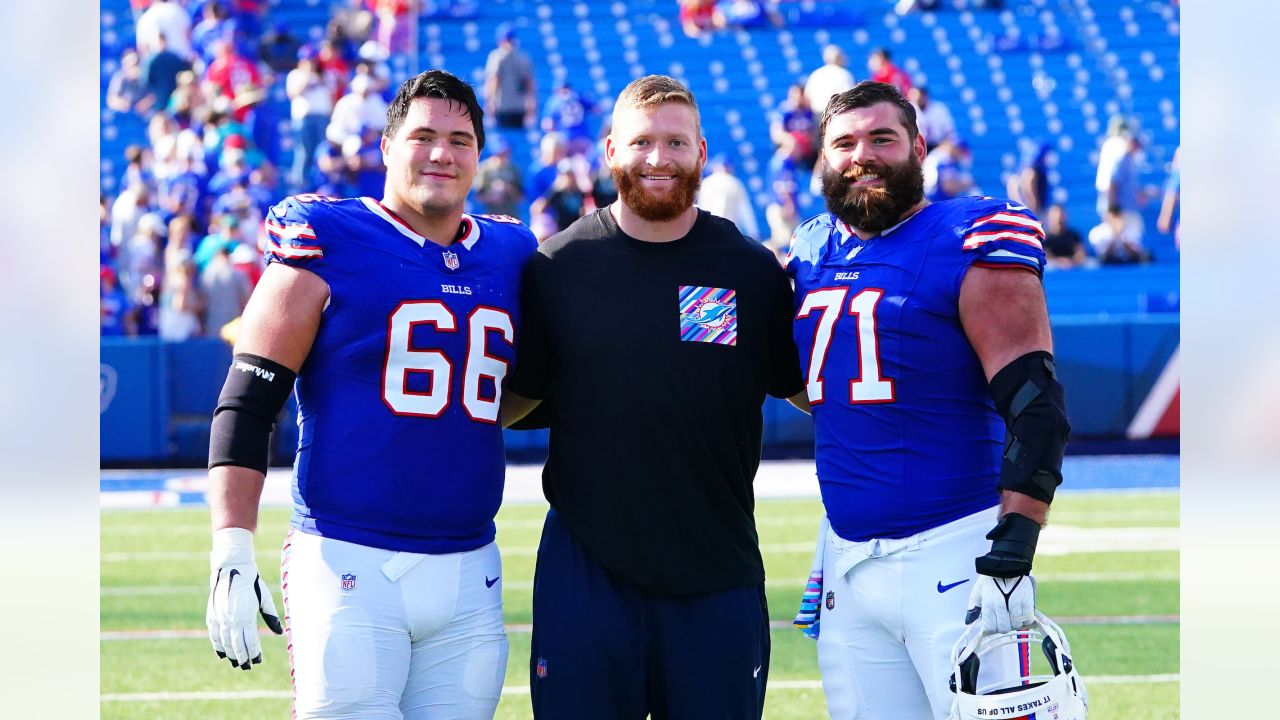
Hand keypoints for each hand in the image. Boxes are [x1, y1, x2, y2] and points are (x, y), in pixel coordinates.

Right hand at [206, 528, 282, 669]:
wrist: (232, 568)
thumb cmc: (252, 582)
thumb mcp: (264, 598)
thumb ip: (271, 616)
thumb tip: (280, 632)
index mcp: (245, 616)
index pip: (250, 641)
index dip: (254, 653)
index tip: (258, 661)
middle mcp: (231, 620)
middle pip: (236, 645)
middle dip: (242, 658)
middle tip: (247, 667)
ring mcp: (220, 618)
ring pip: (224, 643)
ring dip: (230, 655)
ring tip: (236, 664)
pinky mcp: (212, 615)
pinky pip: (213, 635)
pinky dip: (217, 646)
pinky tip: (221, 654)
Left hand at [965, 574, 1035, 632]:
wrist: (1008, 563)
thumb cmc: (991, 578)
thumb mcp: (977, 591)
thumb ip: (972, 607)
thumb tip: (968, 621)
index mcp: (988, 603)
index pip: (990, 627)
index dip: (992, 628)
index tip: (994, 624)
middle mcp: (1001, 605)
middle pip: (1004, 628)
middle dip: (1003, 626)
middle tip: (1004, 620)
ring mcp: (1015, 604)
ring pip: (1016, 625)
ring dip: (1015, 623)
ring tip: (1013, 615)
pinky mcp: (1027, 601)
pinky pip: (1028, 619)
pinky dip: (1025, 620)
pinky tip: (1021, 614)